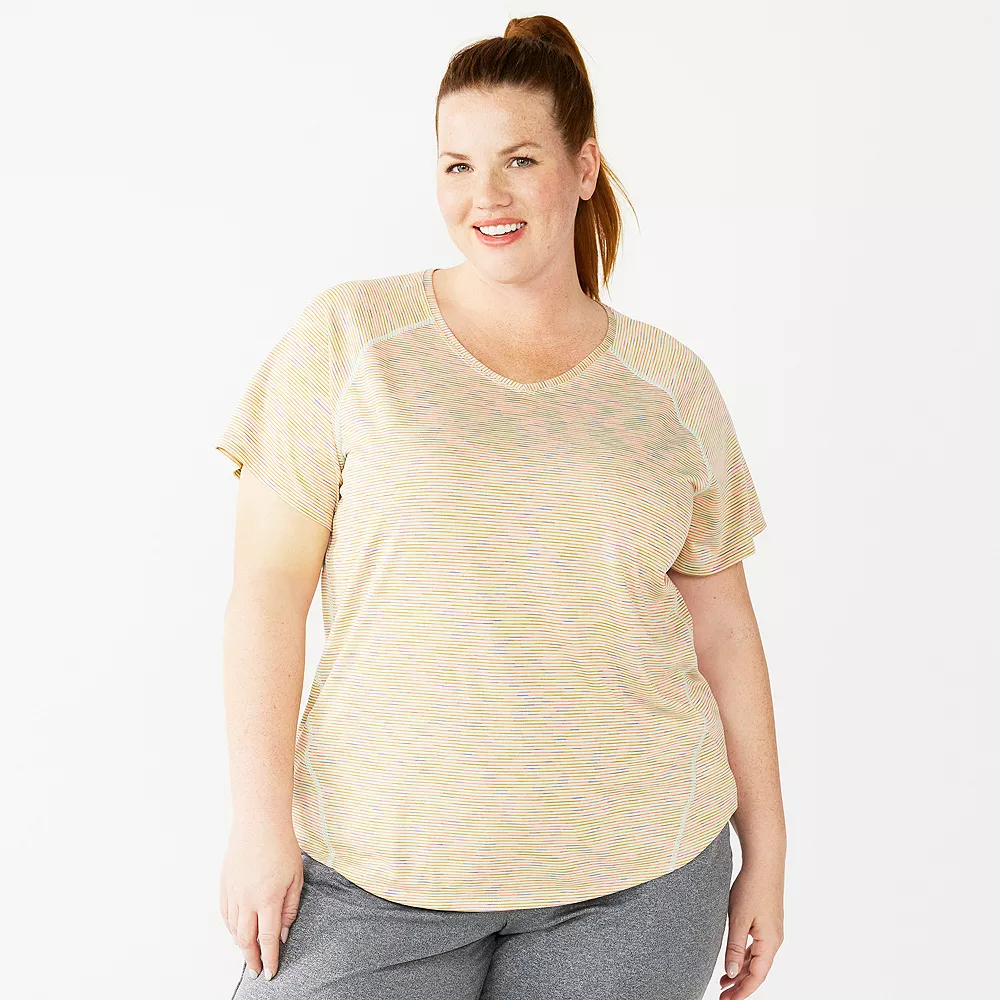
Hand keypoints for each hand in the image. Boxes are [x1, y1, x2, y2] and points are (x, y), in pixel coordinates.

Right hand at [220, 821, 303, 981]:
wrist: (259, 822)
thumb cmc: (282, 846)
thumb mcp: (296, 877)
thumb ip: (290, 908)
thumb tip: (282, 933)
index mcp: (268, 899)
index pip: (267, 938)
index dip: (269, 958)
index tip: (271, 972)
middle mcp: (248, 900)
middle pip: (246, 939)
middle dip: (252, 958)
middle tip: (257, 971)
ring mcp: (233, 893)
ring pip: (234, 929)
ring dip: (241, 945)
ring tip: (249, 954)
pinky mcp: (224, 885)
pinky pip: (225, 914)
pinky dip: (230, 928)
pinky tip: (236, 933)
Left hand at [719, 859, 783, 998]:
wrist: (764, 863)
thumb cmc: (751, 889)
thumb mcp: (738, 919)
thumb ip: (734, 947)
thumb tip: (730, 974)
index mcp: (770, 943)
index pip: (756, 977)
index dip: (742, 992)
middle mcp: (774, 941)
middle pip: (756, 971)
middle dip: (739, 985)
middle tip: (721, 997)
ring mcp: (771, 932)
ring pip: (755, 960)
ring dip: (740, 972)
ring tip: (722, 984)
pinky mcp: (766, 923)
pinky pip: (755, 948)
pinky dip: (743, 957)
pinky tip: (732, 961)